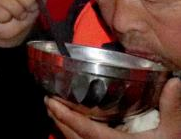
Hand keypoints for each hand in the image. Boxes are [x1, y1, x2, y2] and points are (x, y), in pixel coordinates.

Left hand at [48, 77, 180, 137]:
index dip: (66, 116)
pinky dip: (73, 135)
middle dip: (58, 119)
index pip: (85, 130)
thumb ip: (171, 109)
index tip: (51, 102)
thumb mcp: (172, 133)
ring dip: (63, 127)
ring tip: (55, 111)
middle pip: (72, 137)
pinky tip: (72, 127)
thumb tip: (175, 82)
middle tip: (48, 101)